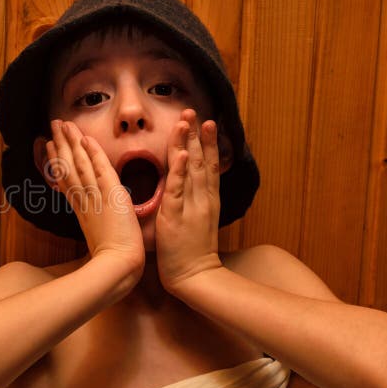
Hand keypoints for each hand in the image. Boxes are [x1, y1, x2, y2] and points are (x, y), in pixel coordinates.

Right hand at [45, 120, 144, 275]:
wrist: (118, 266)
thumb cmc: (112, 261)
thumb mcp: (98, 241)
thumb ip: (94, 227)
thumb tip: (92, 225)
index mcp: (81, 211)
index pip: (66, 180)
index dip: (57, 161)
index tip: (49, 146)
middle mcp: (84, 200)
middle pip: (67, 167)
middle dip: (60, 144)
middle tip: (53, 124)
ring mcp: (96, 196)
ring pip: (80, 163)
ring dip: (71, 142)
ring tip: (63, 124)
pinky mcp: (111, 194)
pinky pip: (100, 168)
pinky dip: (93, 152)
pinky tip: (86, 138)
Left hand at [155, 109, 222, 289]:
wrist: (195, 277)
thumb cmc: (189, 251)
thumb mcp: (195, 221)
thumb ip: (192, 203)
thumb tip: (186, 187)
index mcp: (206, 200)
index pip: (209, 166)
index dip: (208, 143)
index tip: (206, 122)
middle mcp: (203, 199)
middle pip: (203, 161)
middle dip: (199, 135)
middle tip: (195, 110)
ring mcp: (192, 206)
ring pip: (193, 169)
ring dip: (191, 144)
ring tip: (190, 121)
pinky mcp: (177, 216)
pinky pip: (179, 190)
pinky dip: (181, 171)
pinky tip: (183, 153)